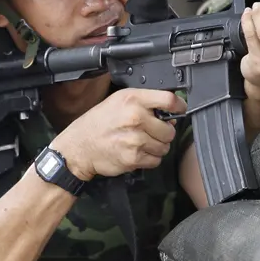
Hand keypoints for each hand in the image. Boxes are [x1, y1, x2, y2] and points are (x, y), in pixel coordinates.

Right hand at [52, 88, 185, 180]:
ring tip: (140, 143)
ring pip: (164, 147)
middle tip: (150, 132)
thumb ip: (144, 103)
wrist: (79, 147)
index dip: (179, 107)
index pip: (169, 100)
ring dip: (156, 147)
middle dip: (163, 133)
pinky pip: (155, 160)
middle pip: (170, 129)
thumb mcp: (118, 101)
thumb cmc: (98, 123)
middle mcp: (135, 118)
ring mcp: (135, 139)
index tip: (180, 111)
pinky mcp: (134, 158)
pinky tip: (136, 152)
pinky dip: (149, 159)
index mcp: (133, 100)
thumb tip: (171, 113)